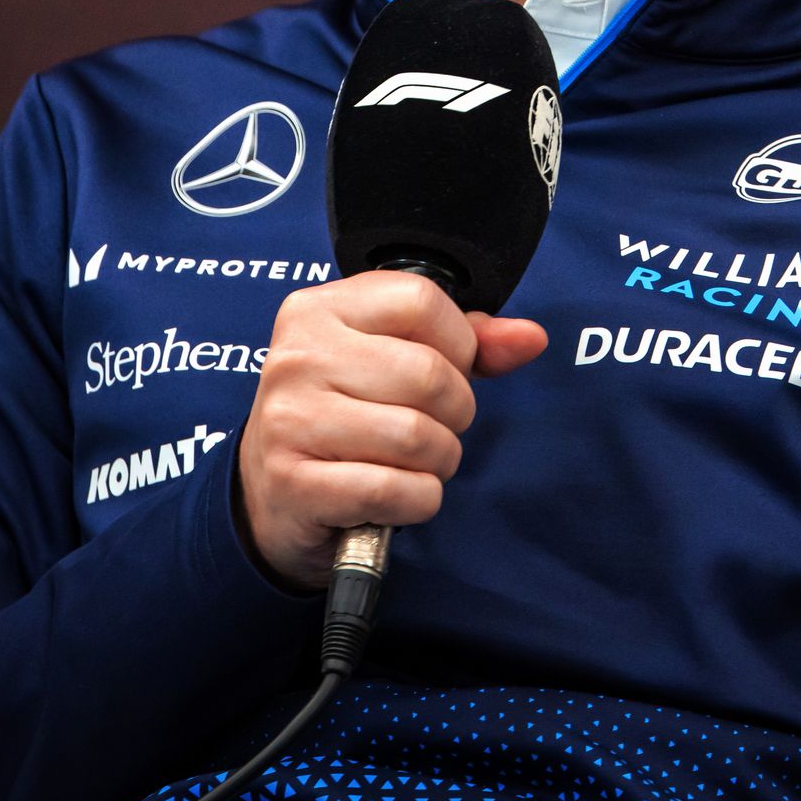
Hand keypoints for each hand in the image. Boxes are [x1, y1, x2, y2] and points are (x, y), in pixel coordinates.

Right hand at [235, 271, 546, 589]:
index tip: (448, 368)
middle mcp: (299, 356)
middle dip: (455, 412)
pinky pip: (395, 489)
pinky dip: (417, 500)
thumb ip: (464, 342)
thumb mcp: (390, 358)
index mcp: (319, 308)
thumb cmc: (342, 413)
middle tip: (435, 426)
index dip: (457, 342)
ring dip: (438, 461)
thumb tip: (530, 338)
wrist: (270, 493)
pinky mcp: (295, 483)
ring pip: (417, 436)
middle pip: (428, 374)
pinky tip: (399, 494)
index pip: (421, 300)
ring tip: (417, 461)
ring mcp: (291, 420)